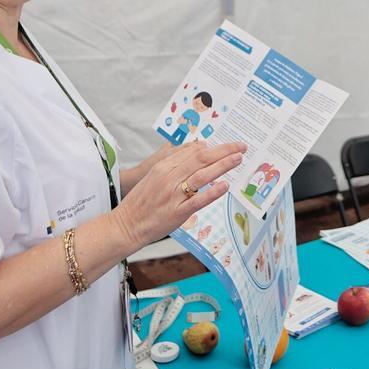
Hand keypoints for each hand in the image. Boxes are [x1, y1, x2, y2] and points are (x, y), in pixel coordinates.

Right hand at [113, 140, 245, 248]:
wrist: (127, 224)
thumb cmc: (142, 200)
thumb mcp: (155, 174)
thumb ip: (176, 161)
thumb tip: (199, 147)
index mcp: (164, 167)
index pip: (193, 152)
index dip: (214, 147)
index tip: (230, 144)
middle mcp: (169, 178)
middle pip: (201, 160)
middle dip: (223, 151)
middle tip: (241, 147)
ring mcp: (173, 195)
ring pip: (201, 176)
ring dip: (222, 166)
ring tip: (238, 159)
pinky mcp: (177, 212)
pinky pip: (197, 200)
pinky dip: (212, 192)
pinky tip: (224, 186)